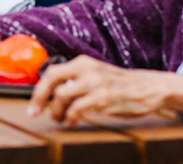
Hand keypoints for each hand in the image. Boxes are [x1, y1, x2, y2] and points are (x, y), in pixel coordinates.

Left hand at [28, 55, 182, 124]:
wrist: (149, 87)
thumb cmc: (118, 85)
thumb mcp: (94, 75)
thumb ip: (74, 81)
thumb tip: (49, 95)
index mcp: (82, 62)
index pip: (50, 72)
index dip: (38, 90)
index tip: (33, 106)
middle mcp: (86, 68)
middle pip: (51, 79)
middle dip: (39, 98)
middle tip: (35, 113)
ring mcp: (96, 81)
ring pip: (62, 95)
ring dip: (56, 111)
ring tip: (59, 118)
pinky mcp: (105, 96)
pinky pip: (78, 108)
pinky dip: (71, 117)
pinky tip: (72, 121)